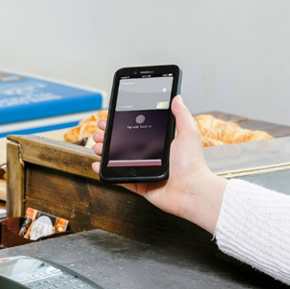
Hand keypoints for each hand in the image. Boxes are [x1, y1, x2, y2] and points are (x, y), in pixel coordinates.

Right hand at [91, 95, 227, 233]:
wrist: (191, 190)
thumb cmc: (192, 164)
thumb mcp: (187, 133)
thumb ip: (181, 115)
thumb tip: (176, 98)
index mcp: (160, 144)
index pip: (136, 130)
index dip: (122, 123)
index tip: (111, 116)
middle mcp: (151, 156)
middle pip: (124, 143)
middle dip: (109, 136)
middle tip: (99, 131)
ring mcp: (144, 170)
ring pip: (118, 159)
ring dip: (105, 151)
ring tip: (97, 145)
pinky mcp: (140, 185)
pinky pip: (119, 178)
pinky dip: (106, 172)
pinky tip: (97, 164)